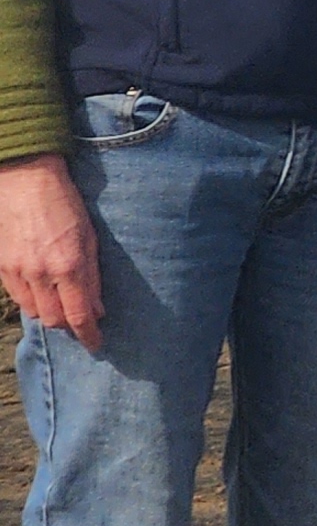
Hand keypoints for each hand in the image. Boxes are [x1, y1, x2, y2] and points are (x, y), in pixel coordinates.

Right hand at [0, 155, 101, 347]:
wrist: (24, 181)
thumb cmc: (65, 205)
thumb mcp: (90, 237)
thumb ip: (92, 276)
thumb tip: (97, 308)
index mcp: (69, 266)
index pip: (79, 315)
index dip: (89, 335)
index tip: (97, 344)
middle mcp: (41, 273)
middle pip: (55, 319)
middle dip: (70, 325)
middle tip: (82, 321)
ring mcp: (18, 271)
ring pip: (35, 311)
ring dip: (50, 313)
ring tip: (63, 305)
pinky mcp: (2, 267)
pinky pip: (17, 297)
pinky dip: (32, 301)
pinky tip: (42, 292)